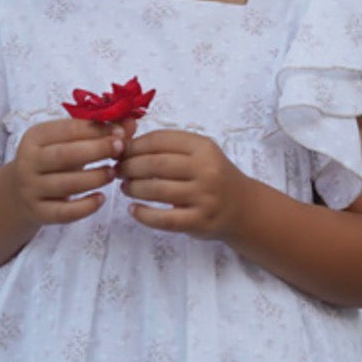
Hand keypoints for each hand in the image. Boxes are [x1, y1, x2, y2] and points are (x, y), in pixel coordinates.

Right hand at [12, 116, 136, 225]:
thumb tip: (131, 122)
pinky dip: (86, 207)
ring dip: (95, 178)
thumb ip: (99, 132)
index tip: (121, 132)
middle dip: (97, 150)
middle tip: (121, 149)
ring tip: (113, 173)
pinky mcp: (38, 212)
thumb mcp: (69, 142)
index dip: (96, 130)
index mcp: (35, 137)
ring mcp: (31, 188)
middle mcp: (28, 161)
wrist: (22, 191)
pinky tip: (102, 198)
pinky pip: (65, 212)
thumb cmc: (53, 161)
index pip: (67, 129)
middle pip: (65, 155)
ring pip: (67, 184)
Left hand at [116, 129, 247, 239]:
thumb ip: (170, 148)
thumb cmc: (213, 176)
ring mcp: (204, 197)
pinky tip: (133, 210)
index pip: (160, 140)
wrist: (242, 207)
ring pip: (157, 190)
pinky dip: (143, 215)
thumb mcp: (200, 154)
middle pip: (155, 164)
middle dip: (129, 166)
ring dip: (133, 188)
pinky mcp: (200, 221)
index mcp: (204, 147)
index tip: (120, 151)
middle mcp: (207, 170)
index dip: (134, 145)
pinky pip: (164, 219)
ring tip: (125, 187)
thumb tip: (126, 146)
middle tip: (118, 170)